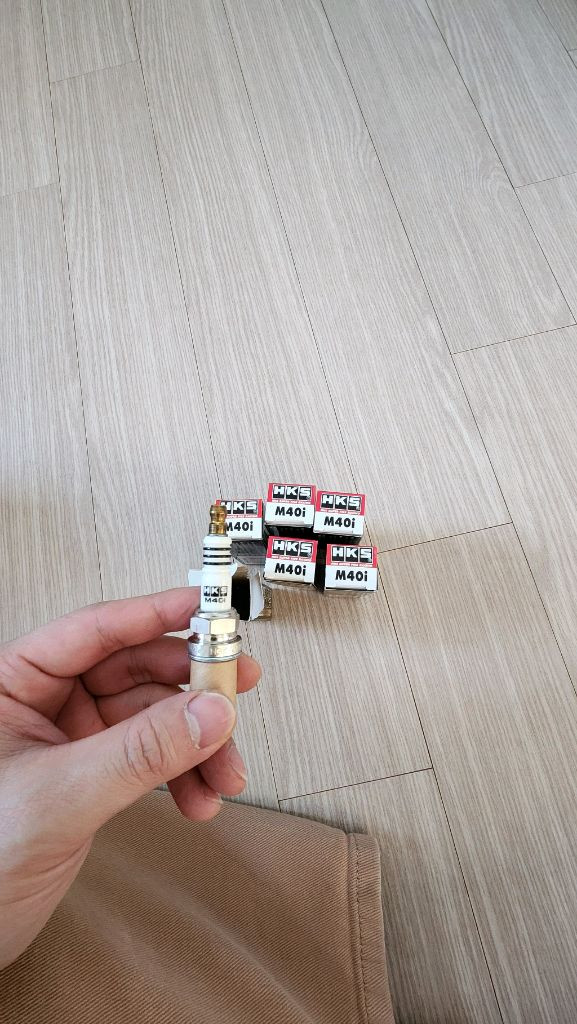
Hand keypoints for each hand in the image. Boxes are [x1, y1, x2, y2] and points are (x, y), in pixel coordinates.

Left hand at [0, 588, 259, 968]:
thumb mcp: (58, 795)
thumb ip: (138, 753)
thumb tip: (207, 711)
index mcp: (15, 682)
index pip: (95, 630)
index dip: (154, 614)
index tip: (206, 609)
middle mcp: (46, 703)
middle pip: (136, 670)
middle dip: (191, 688)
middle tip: (233, 692)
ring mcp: (72, 740)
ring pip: (155, 717)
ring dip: (198, 743)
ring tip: (224, 770)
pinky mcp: (92, 775)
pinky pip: (154, 758)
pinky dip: (185, 776)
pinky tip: (201, 796)